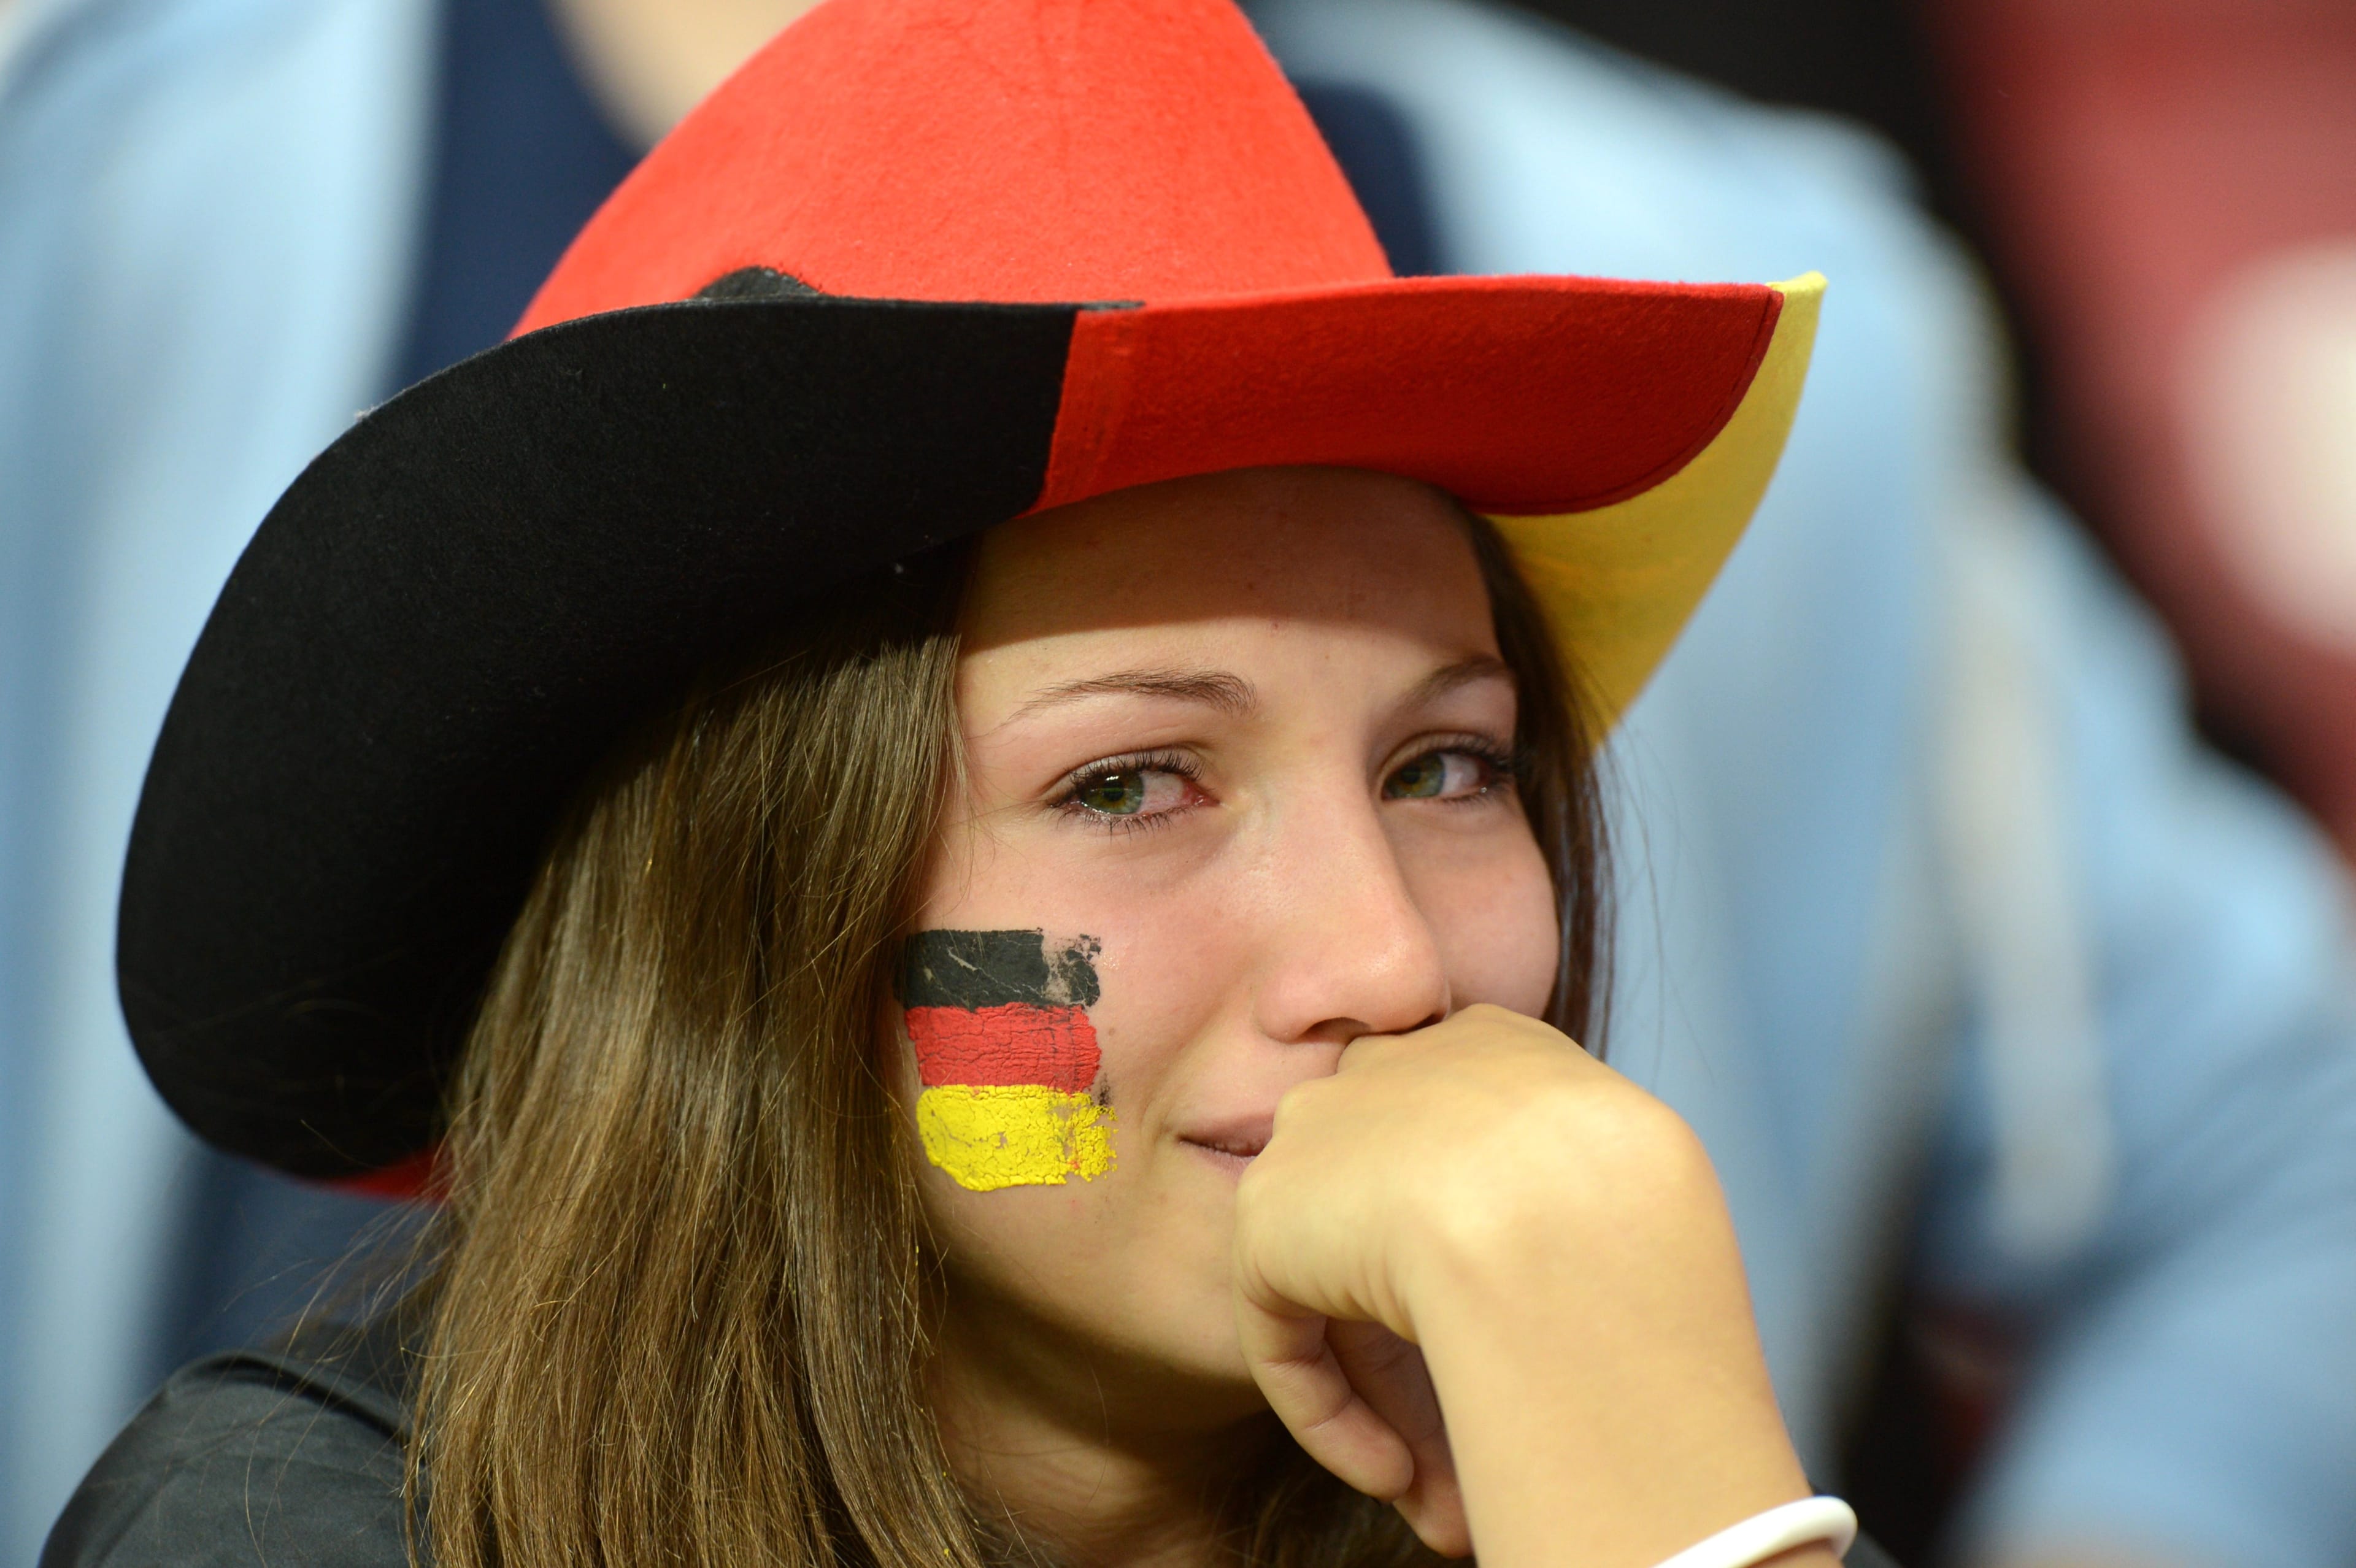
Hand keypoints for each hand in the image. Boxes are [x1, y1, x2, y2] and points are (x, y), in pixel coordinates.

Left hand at [1231, 1005, 1813, 1567]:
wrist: (1559, 1209)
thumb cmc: (1627, 1198)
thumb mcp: (1626, 1170)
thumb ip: (1562, 1200)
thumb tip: (1562, 1277)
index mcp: (1482, 1046)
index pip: (1457, 1146)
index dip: (1483, 1257)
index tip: (1528, 1331)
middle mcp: (1388, 1072)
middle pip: (1394, 1218)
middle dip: (1434, 1335)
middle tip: (1485, 1427)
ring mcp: (1318, 1136)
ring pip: (1345, 1287)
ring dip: (1393, 1396)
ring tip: (1440, 1488)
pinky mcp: (1266, 1216)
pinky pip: (1289, 1334)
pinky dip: (1335, 1413)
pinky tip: (1393, 1474)